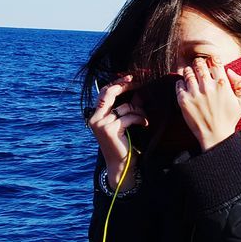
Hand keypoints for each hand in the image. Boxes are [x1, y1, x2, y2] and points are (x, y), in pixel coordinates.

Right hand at [87, 74, 147, 189]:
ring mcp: (101, 124)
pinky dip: (140, 119)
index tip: (130, 77)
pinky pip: (129, 117)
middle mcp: (95, 118)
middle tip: (139, 83)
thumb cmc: (123, 143)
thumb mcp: (122, 122)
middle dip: (125, 86)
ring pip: (125, 107)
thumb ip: (126, 108)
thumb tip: (138, 90)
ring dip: (139, 110)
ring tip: (144, 118)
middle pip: (109, 93)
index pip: (104, 92)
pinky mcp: (110, 129)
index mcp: (95, 115)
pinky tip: (145, 125)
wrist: (121, 164)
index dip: (117, 83)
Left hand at [176, 57, 240, 151]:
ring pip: (188, 72)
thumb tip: (229, 70)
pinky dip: (181, 82)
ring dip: (190, 71)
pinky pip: (178, 83)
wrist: (215, 136)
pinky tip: (186, 87)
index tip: (211, 64)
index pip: (214, 61)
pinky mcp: (183, 100)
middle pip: (199, 64)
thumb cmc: (230, 118)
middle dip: (199, 63)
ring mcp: (194, 93)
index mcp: (222, 84)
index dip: (212, 60)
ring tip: (192, 77)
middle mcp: (208, 87)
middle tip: (200, 68)